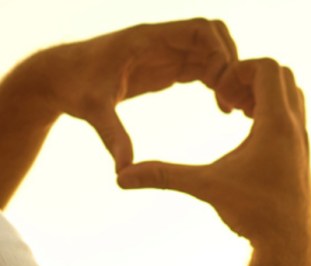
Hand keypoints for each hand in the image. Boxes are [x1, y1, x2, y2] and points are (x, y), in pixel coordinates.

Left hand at [31, 19, 245, 171]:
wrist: (60, 77)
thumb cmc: (74, 88)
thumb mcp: (94, 112)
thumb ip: (113, 137)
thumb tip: (123, 171)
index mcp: (147, 40)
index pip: (199, 29)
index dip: (220, 55)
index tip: (220, 90)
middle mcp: (160, 40)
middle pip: (214, 34)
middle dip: (230, 64)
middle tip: (230, 100)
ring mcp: (164, 52)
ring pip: (212, 49)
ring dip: (227, 74)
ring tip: (230, 108)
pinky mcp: (166, 65)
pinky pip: (203, 64)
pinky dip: (218, 81)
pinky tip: (221, 108)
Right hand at [117, 58, 310, 246]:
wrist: (291, 248)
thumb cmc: (255, 216)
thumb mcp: (206, 188)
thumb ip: (164, 176)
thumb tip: (121, 177)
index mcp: (277, 125)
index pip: (268, 67)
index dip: (240, 69)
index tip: (220, 93)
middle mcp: (297, 129)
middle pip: (284, 75)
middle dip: (253, 78)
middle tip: (228, 100)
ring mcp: (304, 143)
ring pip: (293, 96)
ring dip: (265, 96)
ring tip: (238, 114)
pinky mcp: (303, 158)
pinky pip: (293, 119)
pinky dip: (273, 116)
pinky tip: (250, 137)